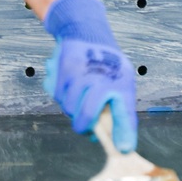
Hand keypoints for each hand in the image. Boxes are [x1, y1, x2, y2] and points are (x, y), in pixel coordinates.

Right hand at [42, 0, 137, 151]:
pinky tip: (69, 81)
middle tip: (85, 128)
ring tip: (79, 95)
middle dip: (84, 127)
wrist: (86, 31)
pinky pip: (56, 93)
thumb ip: (118, 113)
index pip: (125, 111)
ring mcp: (83, 71)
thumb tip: (119, 146)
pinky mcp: (65, 66)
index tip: (122, 149)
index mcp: (122, 82)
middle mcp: (104, 76)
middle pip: (87, 116)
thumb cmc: (106, 64)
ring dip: (71, 108)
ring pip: (68, 107)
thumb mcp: (120, 83)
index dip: (124, 132)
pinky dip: (60, 93)